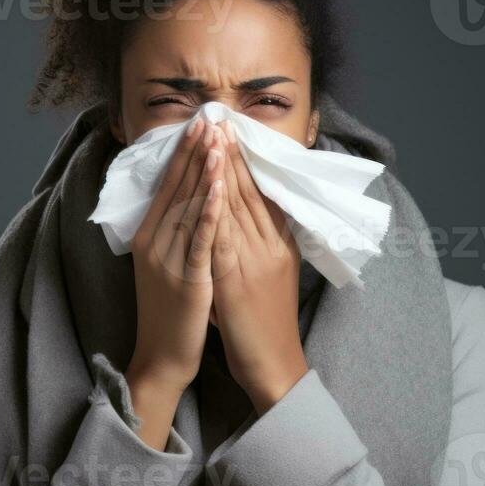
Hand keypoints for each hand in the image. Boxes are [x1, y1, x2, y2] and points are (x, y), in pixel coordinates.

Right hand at [126, 118, 225, 446]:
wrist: (162, 356)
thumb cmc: (170, 312)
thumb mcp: (163, 265)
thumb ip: (171, 233)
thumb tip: (185, 201)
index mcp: (148, 235)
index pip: (167, 185)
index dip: (183, 153)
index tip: (197, 123)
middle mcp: (154, 241)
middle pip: (176, 187)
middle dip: (194, 150)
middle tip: (208, 117)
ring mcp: (168, 258)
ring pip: (189, 205)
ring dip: (205, 170)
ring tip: (217, 139)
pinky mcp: (187, 276)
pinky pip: (201, 236)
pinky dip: (211, 208)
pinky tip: (222, 186)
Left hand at [211, 119, 308, 414]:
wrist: (274, 367)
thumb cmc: (265, 324)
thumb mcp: (267, 276)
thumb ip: (259, 245)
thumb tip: (245, 219)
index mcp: (279, 245)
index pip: (262, 193)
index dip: (245, 160)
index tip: (230, 131)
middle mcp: (271, 246)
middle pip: (251, 191)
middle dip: (231, 153)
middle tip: (218, 118)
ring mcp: (257, 262)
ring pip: (240, 207)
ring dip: (223, 170)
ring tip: (210, 137)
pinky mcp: (239, 280)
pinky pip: (225, 237)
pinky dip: (216, 209)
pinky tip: (205, 187)